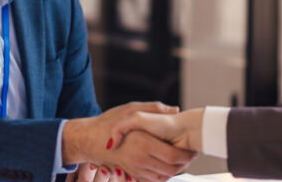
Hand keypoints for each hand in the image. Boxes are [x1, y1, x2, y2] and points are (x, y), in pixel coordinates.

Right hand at [63, 102, 194, 181]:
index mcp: (144, 143)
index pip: (174, 156)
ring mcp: (135, 169)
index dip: (187, 154)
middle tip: (191, 155)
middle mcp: (140, 159)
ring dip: (175, 171)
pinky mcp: (131, 174)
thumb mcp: (131, 108)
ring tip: (182, 160)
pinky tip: (166, 166)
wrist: (88, 139)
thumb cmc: (108, 121)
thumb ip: (154, 108)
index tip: (193, 148)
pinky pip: (152, 180)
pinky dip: (162, 176)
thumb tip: (175, 109)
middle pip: (171, 169)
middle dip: (184, 164)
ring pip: (163, 177)